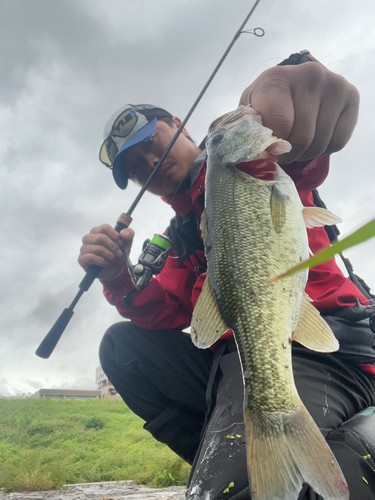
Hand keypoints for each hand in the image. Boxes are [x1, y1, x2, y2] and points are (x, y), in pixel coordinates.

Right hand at [78, 224, 134, 280]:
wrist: (114, 270)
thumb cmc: (117, 254)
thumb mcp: (127, 244)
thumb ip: (129, 234)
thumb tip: (123, 233)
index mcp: (98, 231)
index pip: (105, 228)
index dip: (115, 236)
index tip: (121, 243)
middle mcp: (88, 238)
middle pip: (101, 238)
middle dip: (114, 247)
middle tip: (119, 254)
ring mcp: (84, 248)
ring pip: (98, 248)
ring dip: (109, 255)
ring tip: (113, 259)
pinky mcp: (82, 259)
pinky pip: (91, 258)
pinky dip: (102, 261)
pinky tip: (106, 263)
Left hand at [239, 63, 358, 163]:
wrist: (291, 88)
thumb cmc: (265, 104)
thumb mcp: (251, 113)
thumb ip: (252, 130)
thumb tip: (262, 152)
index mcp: (277, 78)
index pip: (280, 125)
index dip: (275, 148)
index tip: (270, 151)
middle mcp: (309, 75)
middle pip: (303, 138)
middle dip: (291, 154)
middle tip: (283, 153)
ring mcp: (334, 85)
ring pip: (320, 143)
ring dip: (306, 153)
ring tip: (297, 145)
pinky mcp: (352, 97)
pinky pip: (339, 142)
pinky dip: (325, 149)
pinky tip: (315, 138)